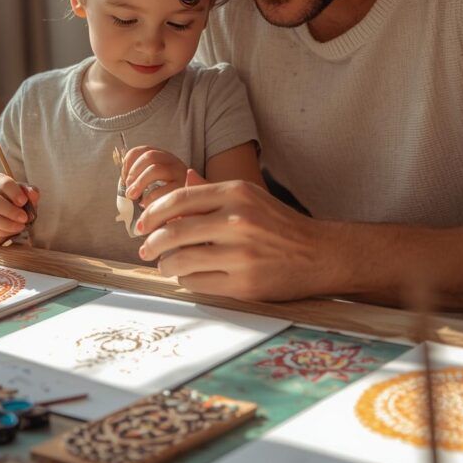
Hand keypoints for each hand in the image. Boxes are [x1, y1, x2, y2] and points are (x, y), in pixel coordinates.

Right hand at [0, 175, 39, 244]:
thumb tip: (33, 194)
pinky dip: (0, 232)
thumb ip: (30, 193)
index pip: (4, 182)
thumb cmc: (14, 203)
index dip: (14, 192)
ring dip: (5, 223)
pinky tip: (11, 232)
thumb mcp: (24, 196)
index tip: (23, 202)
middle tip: (24, 218)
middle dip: (9, 210)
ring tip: (20, 227)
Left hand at [122, 146, 187, 206]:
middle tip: (128, 188)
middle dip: (134, 172)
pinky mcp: (185, 189)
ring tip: (132, 196)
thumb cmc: (170, 198)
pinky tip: (146, 205)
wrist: (195, 207)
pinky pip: (163, 190)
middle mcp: (174, 162)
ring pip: (155, 169)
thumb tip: (124, 182)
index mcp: (165, 158)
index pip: (143, 150)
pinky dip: (150, 198)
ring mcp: (181, 174)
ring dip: (139, 183)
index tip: (124, 177)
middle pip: (149, 156)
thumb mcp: (157, 183)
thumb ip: (142, 177)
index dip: (129, 162)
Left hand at [136, 171, 332, 301]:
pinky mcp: (244, 284)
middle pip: (174, 231)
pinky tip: (187, 276)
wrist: (320, 255)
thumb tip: (181, 179)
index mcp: (237, 193)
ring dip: (165, 264)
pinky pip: (197, 283)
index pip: (179, 199)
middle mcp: (238, 220)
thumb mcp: (251, 198)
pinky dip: (185, 280)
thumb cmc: (280, 225)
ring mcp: (241, 254)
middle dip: (152, 242)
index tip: (141, 223)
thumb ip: (213, 191)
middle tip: (145, 248)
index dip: (152, 213)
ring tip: (164, 265)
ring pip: (181, 260)